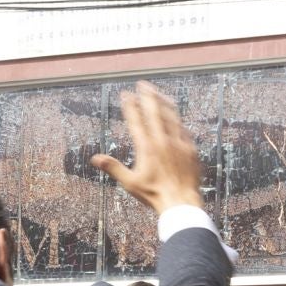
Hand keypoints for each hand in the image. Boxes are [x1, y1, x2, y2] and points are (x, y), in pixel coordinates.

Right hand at [87, 82, 203, 215]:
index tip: (126, 94)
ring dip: (163, 102)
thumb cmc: (153, 194)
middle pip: (155, 112)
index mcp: (147, 147)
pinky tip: (175, 116)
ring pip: (171, 116)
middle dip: (148, 96)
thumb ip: (113, 167)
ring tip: (158, 93)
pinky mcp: (190, 148)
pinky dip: (177, 119)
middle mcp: (163, 141)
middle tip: (143, 84)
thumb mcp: (129, 182)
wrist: (181, 201)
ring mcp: (179, 142)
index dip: (130, 106)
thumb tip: (95, 158)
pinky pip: (183, 128)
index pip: (136, 120)